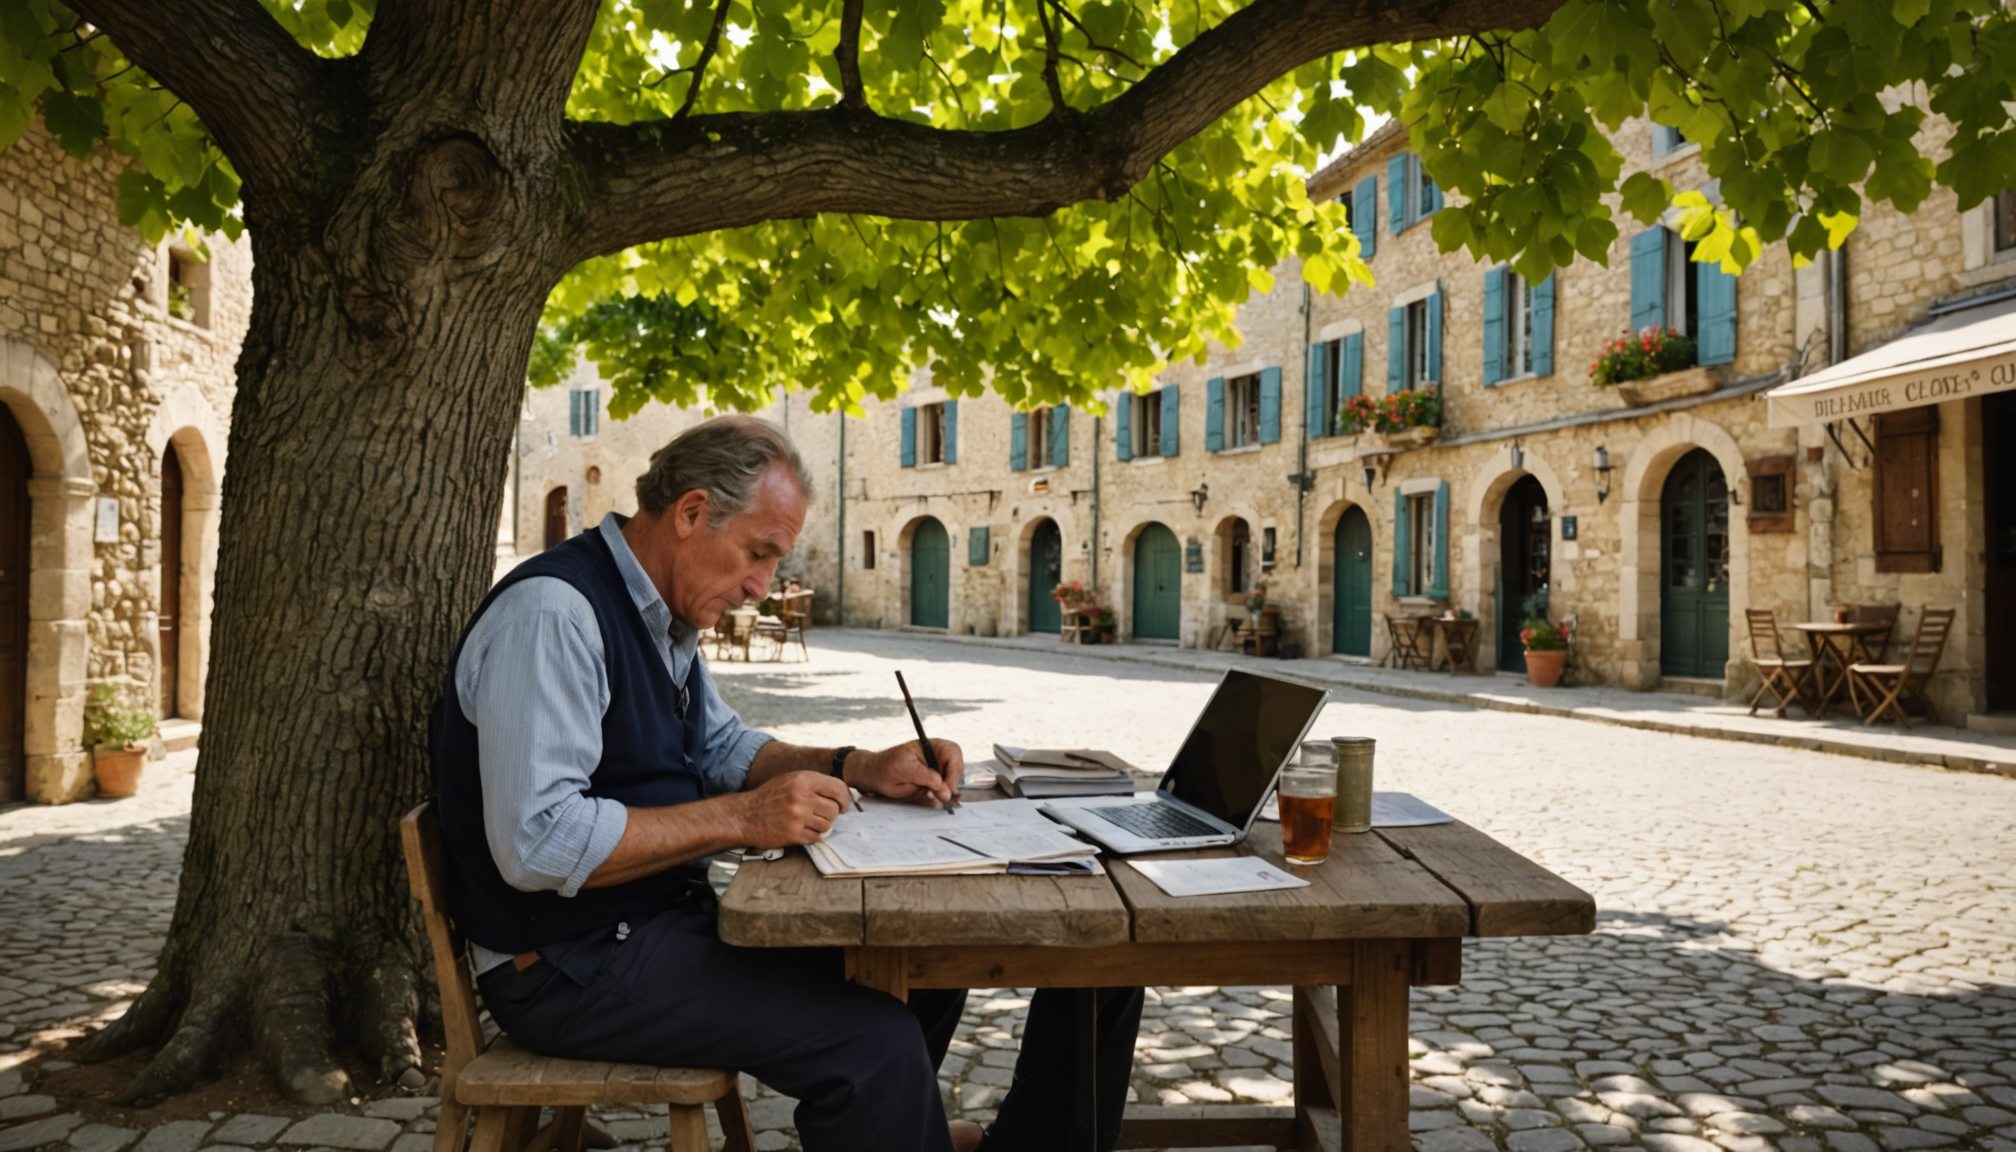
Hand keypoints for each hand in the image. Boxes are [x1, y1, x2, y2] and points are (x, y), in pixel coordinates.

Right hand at [735, 771, 852, 847]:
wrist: (744, 815)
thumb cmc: (770, 797)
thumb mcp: (791, 780)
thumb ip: (815, 785)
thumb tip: (842, 795)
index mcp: (803, 779)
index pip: (838, 788)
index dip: (844, 799)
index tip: (842, 806)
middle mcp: (802, 796)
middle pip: (834, 810)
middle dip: (830, 815)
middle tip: (818, 815)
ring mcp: (798, 816)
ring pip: (827, 825)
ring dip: (820, 826)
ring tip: (806, 823)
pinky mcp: (793, 834)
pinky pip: (816, 838)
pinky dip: (811, 836)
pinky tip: (800, 830)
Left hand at [846, 739, 963, 805]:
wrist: (875, 776)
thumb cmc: (886, 766)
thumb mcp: (904, 768)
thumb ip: (924, 775)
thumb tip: (942, 785)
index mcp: (930, 747)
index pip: (952, 752)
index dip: (953, 769)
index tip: (947, 786)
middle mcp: (936, 758)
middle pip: (957, 766)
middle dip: (953, 781)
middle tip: (944, 796)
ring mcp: (936, 771)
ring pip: (953, 779)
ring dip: (949, 790)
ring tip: (940, 799)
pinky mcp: (933, 784)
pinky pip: (945, 789)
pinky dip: (944, 796)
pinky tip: (938, 800)